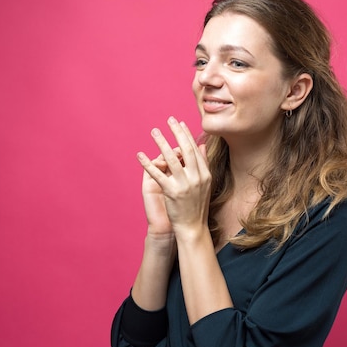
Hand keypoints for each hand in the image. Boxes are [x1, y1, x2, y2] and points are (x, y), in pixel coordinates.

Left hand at [137, 117, 210, 236]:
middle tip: (169, 119)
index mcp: (205, 174)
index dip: (187, 135)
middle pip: (185, 150)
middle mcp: (196, 177)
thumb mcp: (206, 183)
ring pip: (171, 159)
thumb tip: (202, 145)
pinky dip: (148, 164)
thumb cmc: (197, 206)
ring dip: (162, 143)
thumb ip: (204, 163)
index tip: (180, 122)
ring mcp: (184, 185)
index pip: (195, 149)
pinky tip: (140, 155)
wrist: (193, 227)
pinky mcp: (172, 192)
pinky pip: (158, 174)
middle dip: (176, 133)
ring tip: (154, 132)